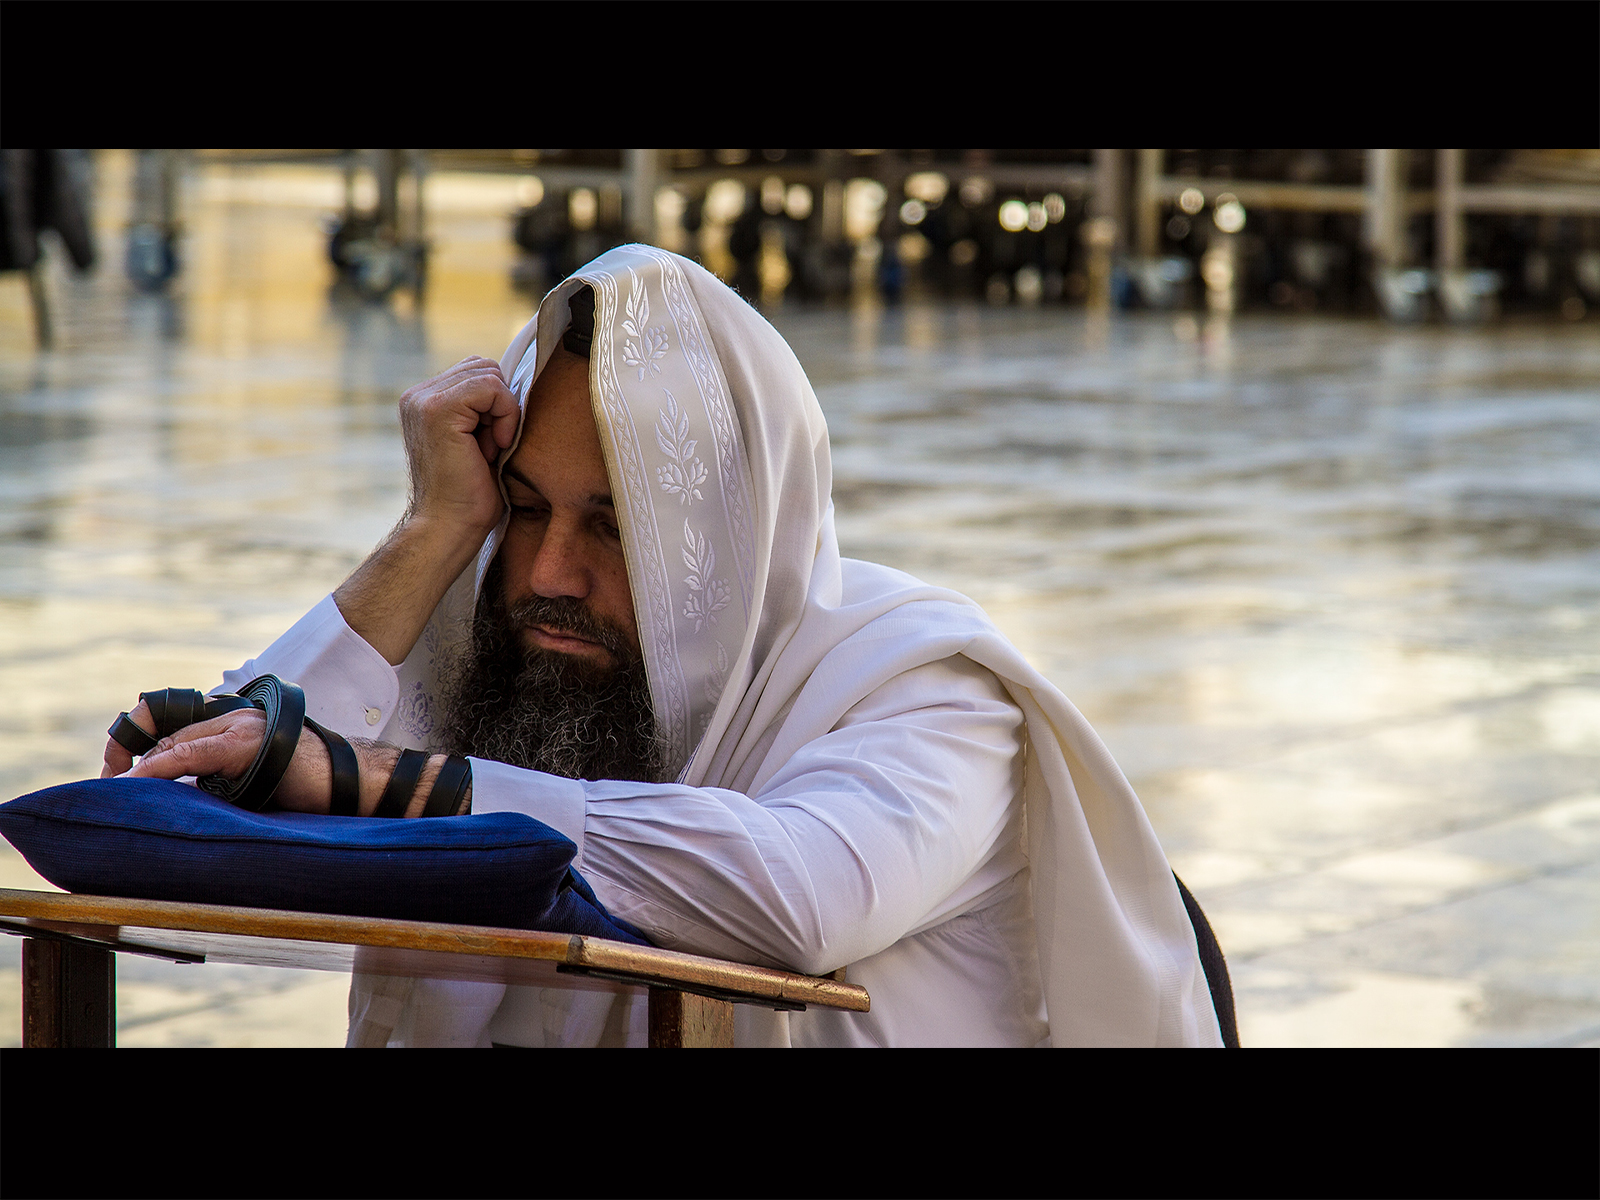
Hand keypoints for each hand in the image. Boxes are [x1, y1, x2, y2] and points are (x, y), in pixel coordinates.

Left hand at [102, 698, 469, 816]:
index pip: (174, 731)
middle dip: (128, 761)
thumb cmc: (315, 791)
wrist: (358, 783)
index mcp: (237, 726)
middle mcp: (235, 719)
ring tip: (113, 788)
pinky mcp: (247, 743)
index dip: (139, 749)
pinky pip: (191, 754)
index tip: (118, 775)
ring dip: (138, 769)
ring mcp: (241, 727)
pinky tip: (136, 782)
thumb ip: (224, 783)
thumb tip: (185, 804)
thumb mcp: (257, 786)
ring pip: (174, 743)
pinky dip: (159, 769)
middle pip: (165, 734)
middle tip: (105, 787)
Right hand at [399, 356, 520, 539]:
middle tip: (491, 447)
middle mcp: (418, 395)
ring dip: (503, 412)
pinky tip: (497, 446)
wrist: (449, 527)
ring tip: (489, 449)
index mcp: (423, 401)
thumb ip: (483, 409)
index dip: (496, 405)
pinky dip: (505, 414)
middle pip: (484, 367)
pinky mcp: (438, 409)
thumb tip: (514, 382)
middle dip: (500, 405)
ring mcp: (423, 399)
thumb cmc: (470, 495)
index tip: (491, 445)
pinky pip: (491, 386)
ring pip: (489, 374)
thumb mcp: (478, 441)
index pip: (476, 372)